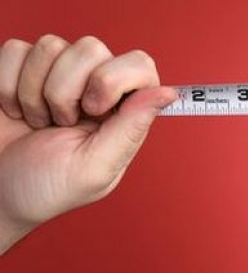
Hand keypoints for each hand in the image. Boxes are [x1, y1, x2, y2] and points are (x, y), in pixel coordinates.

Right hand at [0, 35, 176, 252]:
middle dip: (66, 91)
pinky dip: (7, 86)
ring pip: (52, 46)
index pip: (140, 65)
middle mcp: (95, 87)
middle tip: (62, 124)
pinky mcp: (21, 69)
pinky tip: (16, 112)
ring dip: (35, 92)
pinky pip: (16, 50)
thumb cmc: (48, 189)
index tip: (93, 110)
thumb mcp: (96, 167)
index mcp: (123, 112)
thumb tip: (169, 93)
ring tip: (38, 123)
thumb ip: (132, 128)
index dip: (113, 79)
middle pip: (92, 48)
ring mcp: (57, 75)